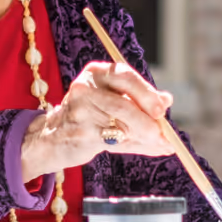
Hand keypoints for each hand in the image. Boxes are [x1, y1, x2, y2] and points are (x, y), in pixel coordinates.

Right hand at [22, 60, 175, 177]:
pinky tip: (154, 148)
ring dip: (146, 135)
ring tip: (162, 142)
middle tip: (163, 130)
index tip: (163, 107)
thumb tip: (168, 100)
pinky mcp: (80, 134)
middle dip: (148, 118)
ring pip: (121, 125)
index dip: (147, 92)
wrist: (53, 137)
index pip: (125, 76)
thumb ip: (141, 101)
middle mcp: (85, 88)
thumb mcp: (114, 101)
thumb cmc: (90, 116)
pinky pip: (116, 141)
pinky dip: (139, 146)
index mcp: (96, 72)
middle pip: (123, 103)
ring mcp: (80, 112)